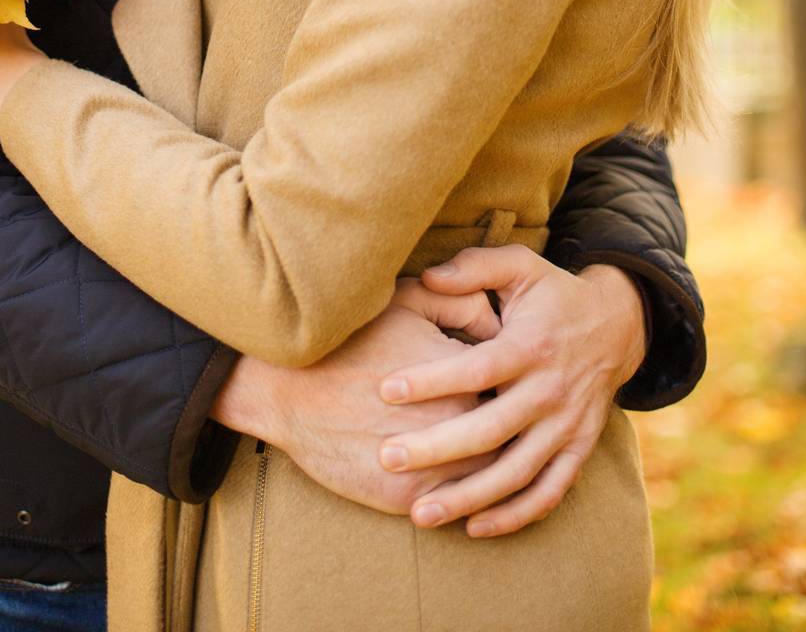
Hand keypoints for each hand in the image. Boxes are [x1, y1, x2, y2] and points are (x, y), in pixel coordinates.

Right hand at [210, 278, 496, 515]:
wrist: (289, 388)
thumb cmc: (351, 337)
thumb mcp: (409, 298)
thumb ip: (463, 301)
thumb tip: (497, 320)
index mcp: (469, 375)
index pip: (516, 386)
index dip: (516, 383)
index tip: (513, 379)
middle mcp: (462, 425)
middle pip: (510, 435)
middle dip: (512, 429)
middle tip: (511, 422)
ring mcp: (438, 468)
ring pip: (490, 478)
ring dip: (494, 471)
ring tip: (491, 457)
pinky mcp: (411, 499)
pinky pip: (455, 506)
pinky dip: (462, 498)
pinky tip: (463, 486)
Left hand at [375, 246, 647, 535]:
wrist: (617, 325)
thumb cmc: (552, 294)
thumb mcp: (520, 266)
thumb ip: (474, 267)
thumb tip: (428, 276)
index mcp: (531, 346)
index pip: (475, 369)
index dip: (431, 380)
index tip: (385, 390)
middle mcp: (550, 391)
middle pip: (489, 430)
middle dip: (436, 448)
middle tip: (387, 457)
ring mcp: (566, 426)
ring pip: (515, 472)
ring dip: (468, 497)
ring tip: (419, 512)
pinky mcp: (578, 450)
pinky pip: (548, 493)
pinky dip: (514, 516)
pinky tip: (473, 528)